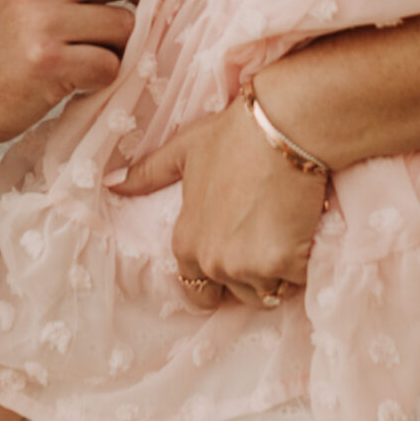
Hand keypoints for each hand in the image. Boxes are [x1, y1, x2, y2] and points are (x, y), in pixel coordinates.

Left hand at [113, 90, 326, 306]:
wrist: (284, 126)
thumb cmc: (234, 135)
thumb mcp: (184, 150)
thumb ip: (149, 174)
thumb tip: (113, 184)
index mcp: (186, 243)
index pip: (199, 291)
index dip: (222, 276)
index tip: (241, 249)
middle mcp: (212, 262)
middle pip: (238, 294)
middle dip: (254, 276)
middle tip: (269, 237)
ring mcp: (248, 267)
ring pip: (269, 292)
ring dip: (281, 272)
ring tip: (287, 230)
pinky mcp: (284, 264)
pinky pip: (299, 280)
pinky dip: (305, 262)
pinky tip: (306, 228)